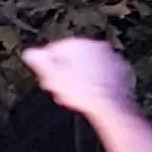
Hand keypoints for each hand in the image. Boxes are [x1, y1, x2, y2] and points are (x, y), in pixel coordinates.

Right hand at [19, 35, 137, 117]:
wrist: (112, 107)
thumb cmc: (82, 93)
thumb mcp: (53, 78)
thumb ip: (41, 63)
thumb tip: (29, 53)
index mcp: (78, 44)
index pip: (56, 49)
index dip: (49, 65)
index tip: (47, 79)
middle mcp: (96, 46)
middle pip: (75, 56)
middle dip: (67, 70)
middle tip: (61, 89)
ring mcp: (112, 58)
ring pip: (91, 64)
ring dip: (83, 76)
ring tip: (76, 95)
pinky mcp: (122, 72)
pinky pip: (106, 74)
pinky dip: (99, 82)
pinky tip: (93, 95)